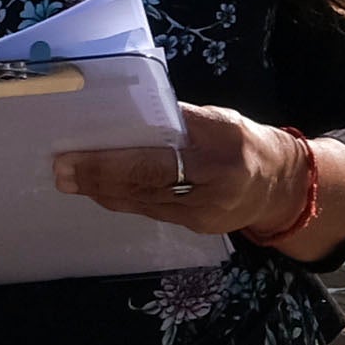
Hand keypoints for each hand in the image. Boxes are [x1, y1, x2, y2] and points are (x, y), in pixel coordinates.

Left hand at [55, 100, 312, 237]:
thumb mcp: (217, 119)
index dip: (117, 154)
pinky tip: (99, 192)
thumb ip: (178, 120)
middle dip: (100, 175)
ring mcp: (208, 208)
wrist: (280, 186)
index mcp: (221, 138)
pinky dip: (123, 200)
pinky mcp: (199, 227)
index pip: (162, 146)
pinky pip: (153, 212)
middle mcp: (216, 177)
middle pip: (148, 179)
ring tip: (70, 181)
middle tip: (63, 170)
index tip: (80, 149)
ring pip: (145, 200)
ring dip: (103, 191)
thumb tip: (124, 116)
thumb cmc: (240, 140)